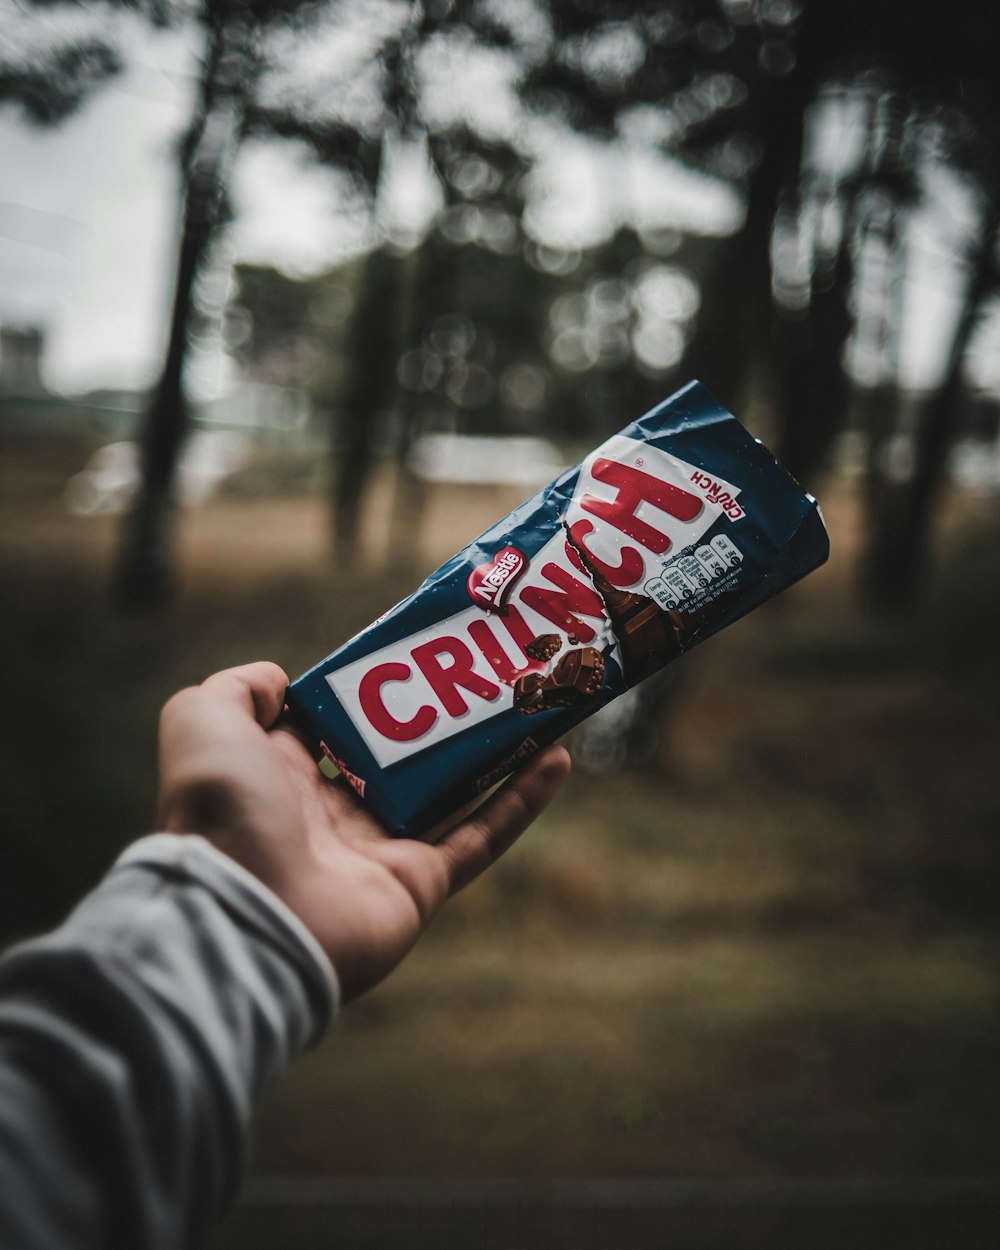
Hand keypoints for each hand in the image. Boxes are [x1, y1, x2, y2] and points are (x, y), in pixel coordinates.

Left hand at [156, 662, 569, 1000]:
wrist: (244, 915)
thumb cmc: (221, 812)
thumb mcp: (203, 721)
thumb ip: (237, 690)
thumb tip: (280, 680)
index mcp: (285, 777)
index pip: (339, 725)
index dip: (377, 689)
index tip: (418, 649)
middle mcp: (334, 813)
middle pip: (406, 755)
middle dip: (448, 714)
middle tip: (491, 670)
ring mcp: (383, 850)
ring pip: (454, 791)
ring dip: (497, 750)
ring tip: (537, 703)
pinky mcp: (423, 882)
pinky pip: (482, 836)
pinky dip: (522, 800)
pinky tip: (556, 758)